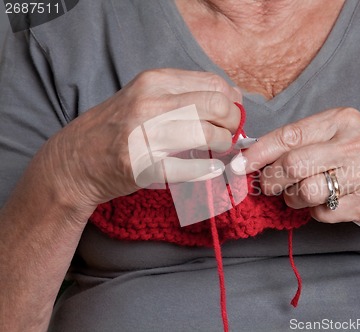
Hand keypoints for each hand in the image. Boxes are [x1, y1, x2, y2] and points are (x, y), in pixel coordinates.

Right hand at [39, 69, 241, 207]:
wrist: (75, 161)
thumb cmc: (118, 127)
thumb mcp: (146, 97)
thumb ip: (185, 94)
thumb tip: (233, 98)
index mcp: (153, 81)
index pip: (213, 84)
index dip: (232, 101)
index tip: (231, 114)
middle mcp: (149, 103)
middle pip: (217, 106)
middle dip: (232, 122)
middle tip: (228, 134)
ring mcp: (144, 135)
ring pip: (209, 135)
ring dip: (223, 145)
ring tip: (217, 150)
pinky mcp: (143, 167)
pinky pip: (191, 168)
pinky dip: (208, 170)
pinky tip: (210, 169)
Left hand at [237, 107, 359, 227]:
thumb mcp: (343, 134)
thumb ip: (304, 140)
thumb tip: (259, 153)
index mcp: (342, 120)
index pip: (289, 135)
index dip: (259, 152)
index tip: (241, 164)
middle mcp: (353, 144)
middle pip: (292, 165)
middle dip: (270, 180)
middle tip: (267, 185)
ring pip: (303, 191)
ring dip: (292, 198)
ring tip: (301, 194)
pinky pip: (321, 212)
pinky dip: (315, 211)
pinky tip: (327, 202)